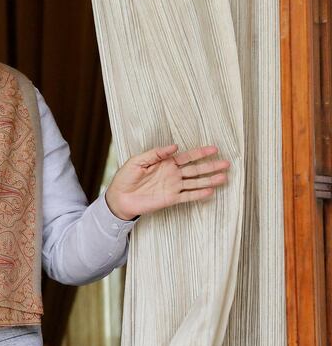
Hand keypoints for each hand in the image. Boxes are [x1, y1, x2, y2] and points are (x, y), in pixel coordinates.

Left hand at [105, 144, 229, 220]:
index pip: (187, 157)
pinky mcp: (171, 199)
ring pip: (195, 183)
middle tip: (227, 163)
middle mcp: (173, 174)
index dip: (201, 152)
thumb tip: (174, 146)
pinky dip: (198, 195)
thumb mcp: (138, 161)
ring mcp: (173, 187)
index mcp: (166, 163)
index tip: (214, 149)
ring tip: (224, 177)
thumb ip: (156, 153)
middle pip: (196, 169)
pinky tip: (210, 192)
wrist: (119, 197)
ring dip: (209, 180)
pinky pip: (187, 196)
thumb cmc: (126, 177)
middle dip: (211, 166)